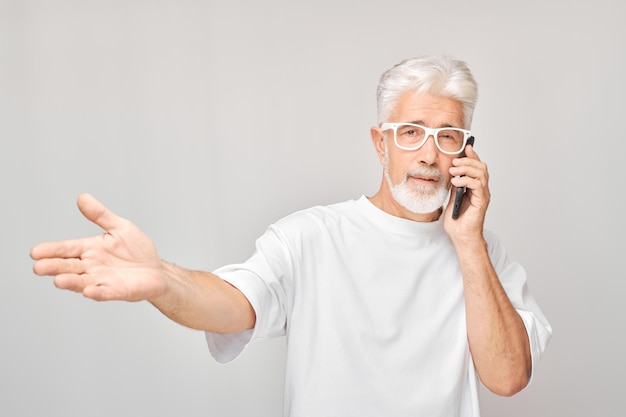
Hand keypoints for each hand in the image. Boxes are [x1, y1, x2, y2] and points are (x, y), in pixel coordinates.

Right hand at [31, 194, 164, 301]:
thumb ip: (101, 215)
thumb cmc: (137, 250)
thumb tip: (83, 198)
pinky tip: (88, 291)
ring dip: (70, 282)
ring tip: (58, 280)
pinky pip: (104, 292)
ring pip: (81, 281)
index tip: (35, 252)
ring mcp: (102, 280)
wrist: (156, 270)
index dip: (51, 250)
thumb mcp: (120, 227)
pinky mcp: (116, 291)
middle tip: (38, 267)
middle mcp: (91, 266)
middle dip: (53, 267)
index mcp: (90, 249)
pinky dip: (96, 292)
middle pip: (68, 266)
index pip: (67, 249)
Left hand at [443, 145, 490, 241]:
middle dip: (467, 160)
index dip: (472, 156)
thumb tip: (451, 171)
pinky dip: (466, 180)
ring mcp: (482, 195)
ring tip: (453, 170)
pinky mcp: (481, 202)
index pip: (477, 167)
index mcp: (475, 187)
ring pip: (481, 173)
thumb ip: (454, 185)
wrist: (460, 236)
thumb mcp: (452, 197)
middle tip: (454, 161)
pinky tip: (456, 181)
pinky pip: (477, 185)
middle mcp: (481, 190)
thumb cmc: (456, 221)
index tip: (465, 147)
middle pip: (481, 167)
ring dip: (466, 168)